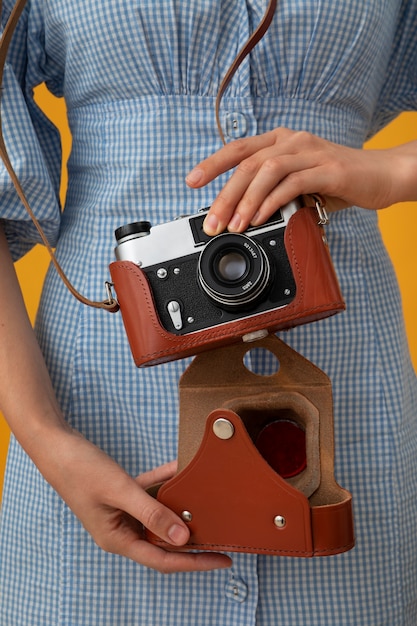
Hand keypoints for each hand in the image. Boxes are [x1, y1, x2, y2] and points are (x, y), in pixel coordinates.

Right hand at [41, 430, 231, 573]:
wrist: (56, 446)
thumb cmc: (81, 470)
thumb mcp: (120, 490)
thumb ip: (152, 513)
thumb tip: (182, 538)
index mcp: (117, 539)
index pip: (163, 559)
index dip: (194, 562)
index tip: (222, 559)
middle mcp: (121, 530)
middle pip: (164, 540)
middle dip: (192, 537)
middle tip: (223, 533)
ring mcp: (122, 512)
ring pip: (159, 514)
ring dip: (181, 505)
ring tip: (208, 502)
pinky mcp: (122, 494)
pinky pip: (150, 491)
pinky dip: (165, 481)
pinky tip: (180, 468)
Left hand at [186, 128, 415, 234]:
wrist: (381, 175)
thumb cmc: (337, 181)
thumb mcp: (298, 185)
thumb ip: (273, 193)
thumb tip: (243, 216)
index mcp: (281, 141)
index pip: (239, 148)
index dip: (212, 163)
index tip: (191, 181)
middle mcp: (293, 140)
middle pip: (248, 163)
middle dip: (224, 194)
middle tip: (212, 221)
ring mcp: (310, 152)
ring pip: (267, 170)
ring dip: (246, 200)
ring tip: (235, 225)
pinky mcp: (328, 169)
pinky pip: (292, 183)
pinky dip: (272, 201)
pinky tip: (261, 217)